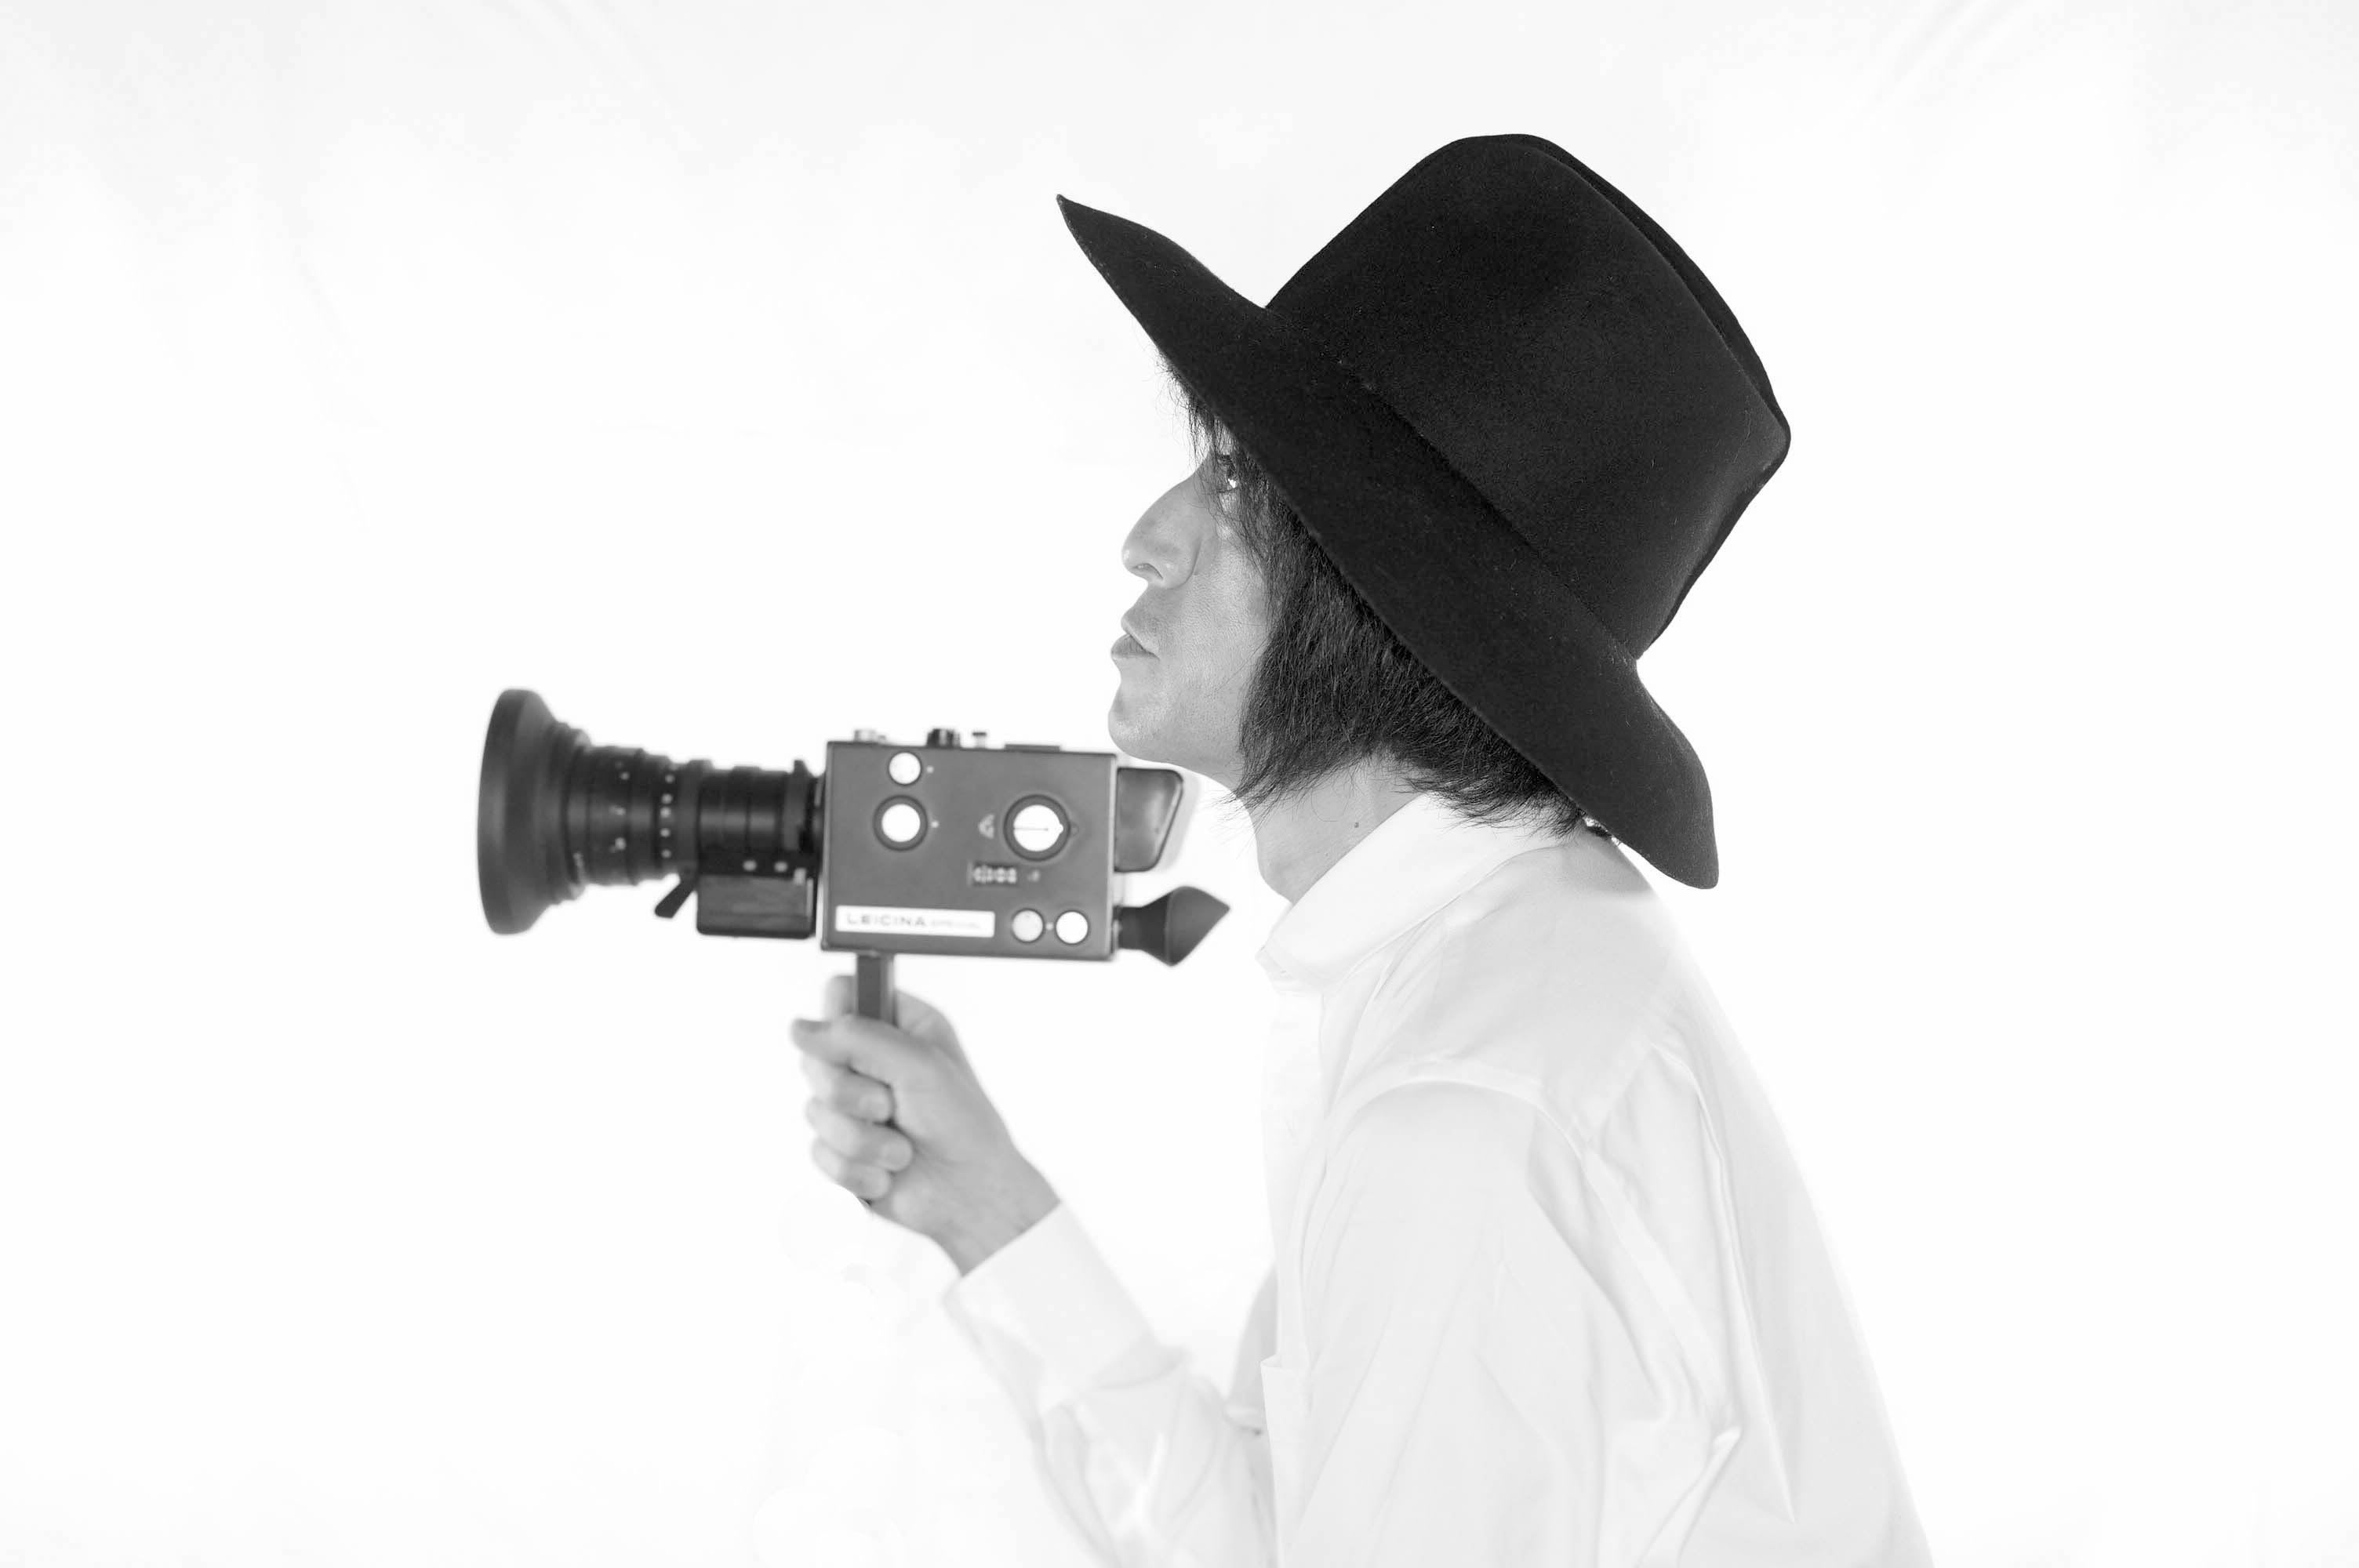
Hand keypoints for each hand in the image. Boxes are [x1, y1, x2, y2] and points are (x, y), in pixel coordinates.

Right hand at [790, 974, 1059, 1273]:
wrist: (970, 1193)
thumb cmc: (963, 1125)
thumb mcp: (918, 1065)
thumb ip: (858, 1038)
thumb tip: (800, 1028)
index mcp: (899, 1025)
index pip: (841, 995)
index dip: (836, 1019)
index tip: (852, 1048)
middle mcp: (873, 1060)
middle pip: (815, 1057)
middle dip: (850, 1094)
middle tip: (888, 1106)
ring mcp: (854, 1106)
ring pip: (815, 1110)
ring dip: (861, 1139)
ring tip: (901, 1149)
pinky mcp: (844, 1148)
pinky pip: (820, 1152)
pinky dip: (857, 1169)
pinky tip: (889, 1173)